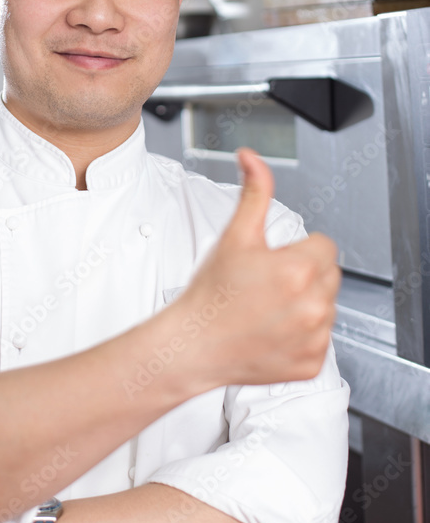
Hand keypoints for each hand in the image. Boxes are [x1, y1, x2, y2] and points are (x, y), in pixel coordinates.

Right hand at [172, 147, 339, 389]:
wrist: (194, 345)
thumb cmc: (211, 295)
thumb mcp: (235, 236)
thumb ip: (254, 192)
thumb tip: (252, 159)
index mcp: (301, 269)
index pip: (324, 246)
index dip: (296, 250)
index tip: (272, 262)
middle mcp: (314, 305)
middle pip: (328, 276)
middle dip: (304, 275)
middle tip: (265, 284)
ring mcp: (314, 337)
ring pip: (326, 308)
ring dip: (304, 305)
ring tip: (266, 309)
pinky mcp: (311, 364)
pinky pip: (319, 341)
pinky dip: (300, 338)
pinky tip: (271, 332)